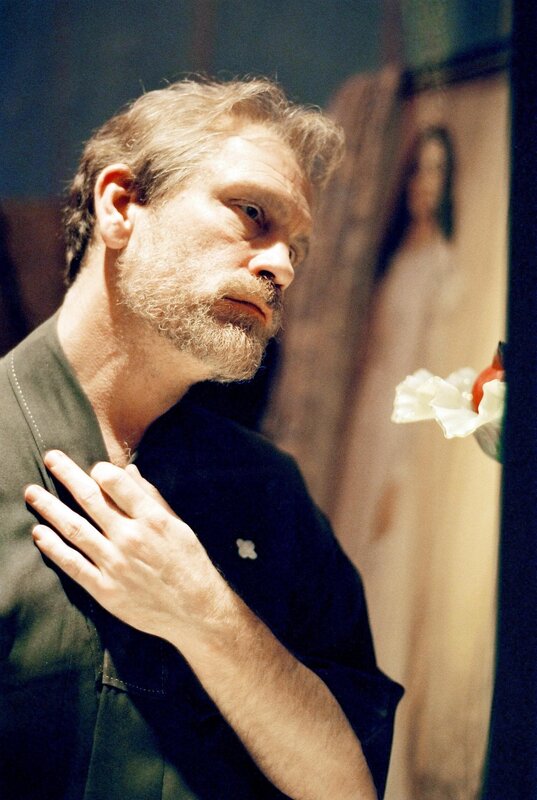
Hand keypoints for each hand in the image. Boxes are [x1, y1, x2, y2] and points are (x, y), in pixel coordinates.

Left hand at [24, 450, 227, 643]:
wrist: (195, 611)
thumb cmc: (189, 564)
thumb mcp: (178, 525)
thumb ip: (152, 498)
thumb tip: (128, 472)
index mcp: (152, 519)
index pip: (118, 484)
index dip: (101, 470)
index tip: (93, 467)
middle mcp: (131, 537)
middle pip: (91, 500)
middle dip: (67, 476)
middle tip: (50, 458)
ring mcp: (115, 564)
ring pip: (75, 529)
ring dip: (50, 508)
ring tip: (32, 493)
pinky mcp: (105, 589)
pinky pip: (73, 564)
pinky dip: (54, 548)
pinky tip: (39, 533)